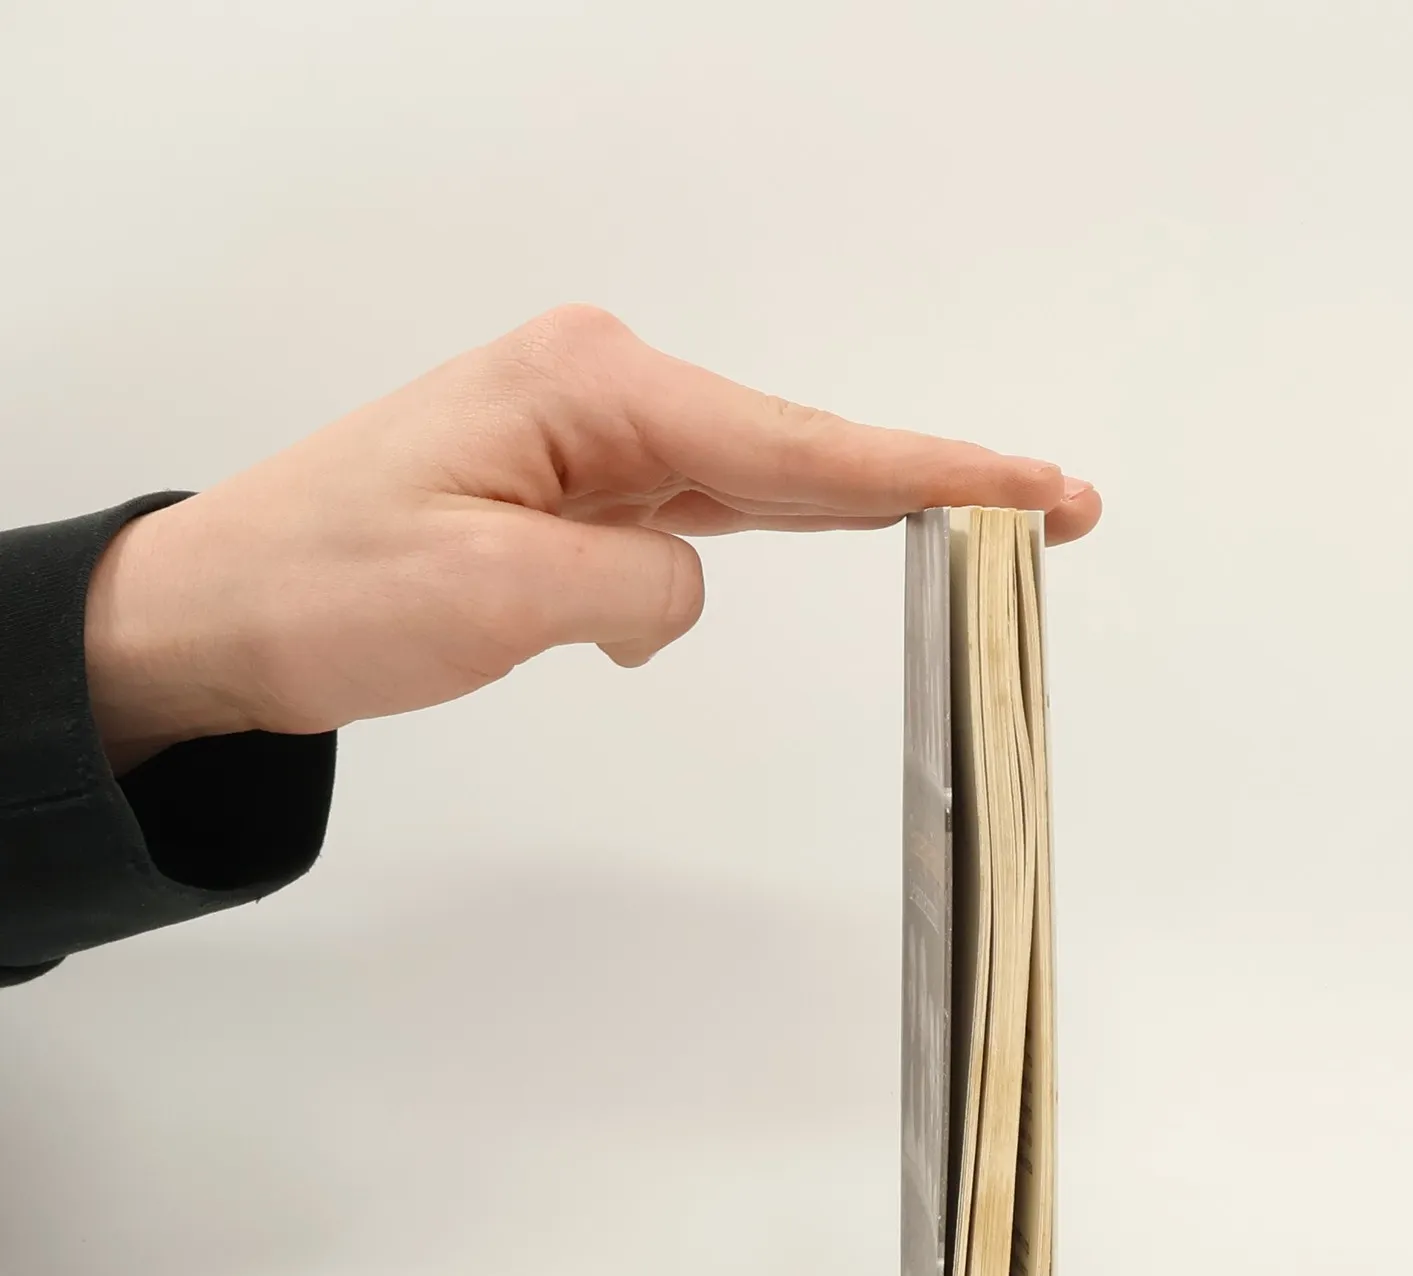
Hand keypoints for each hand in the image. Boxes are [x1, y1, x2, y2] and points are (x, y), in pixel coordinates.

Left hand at [82, 305, 1100, 771]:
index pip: (801, 448)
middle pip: (803, 448)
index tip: (1041, 489)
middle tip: (1055, 506)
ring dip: (852, 511)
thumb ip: (639, 587)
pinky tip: (740, 588)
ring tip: (975, 525)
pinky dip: (739, 549)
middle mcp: (606, 392)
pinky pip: (696, 514)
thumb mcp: (497, 597)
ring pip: (759, 481)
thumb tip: (688, 584)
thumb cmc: (328, 589)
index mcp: (595, 391)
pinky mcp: (574, 484)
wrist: (220, 610)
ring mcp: (592, 434)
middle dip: (928, 485)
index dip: (936, 478)